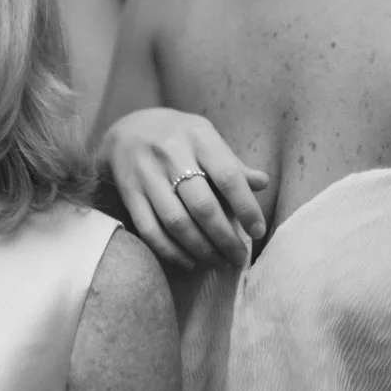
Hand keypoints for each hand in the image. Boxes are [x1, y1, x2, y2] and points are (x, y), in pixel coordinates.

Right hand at [101, 107, 269, 270]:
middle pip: (202, 205)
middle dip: (224, 238)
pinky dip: (170, 251)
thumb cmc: (178, 137)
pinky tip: (188, 261)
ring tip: (218, 262)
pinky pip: (149, 229)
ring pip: (176, 221)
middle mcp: (171, 153)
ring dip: (201, 249)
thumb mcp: (206, 138)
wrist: (127, 129)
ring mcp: (146, 173)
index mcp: (198, 137)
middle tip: (238, 257)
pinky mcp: (129, 192)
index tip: (258, 231)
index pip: (227, 176)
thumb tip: (263, 183)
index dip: (246, 207)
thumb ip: (231, 163)